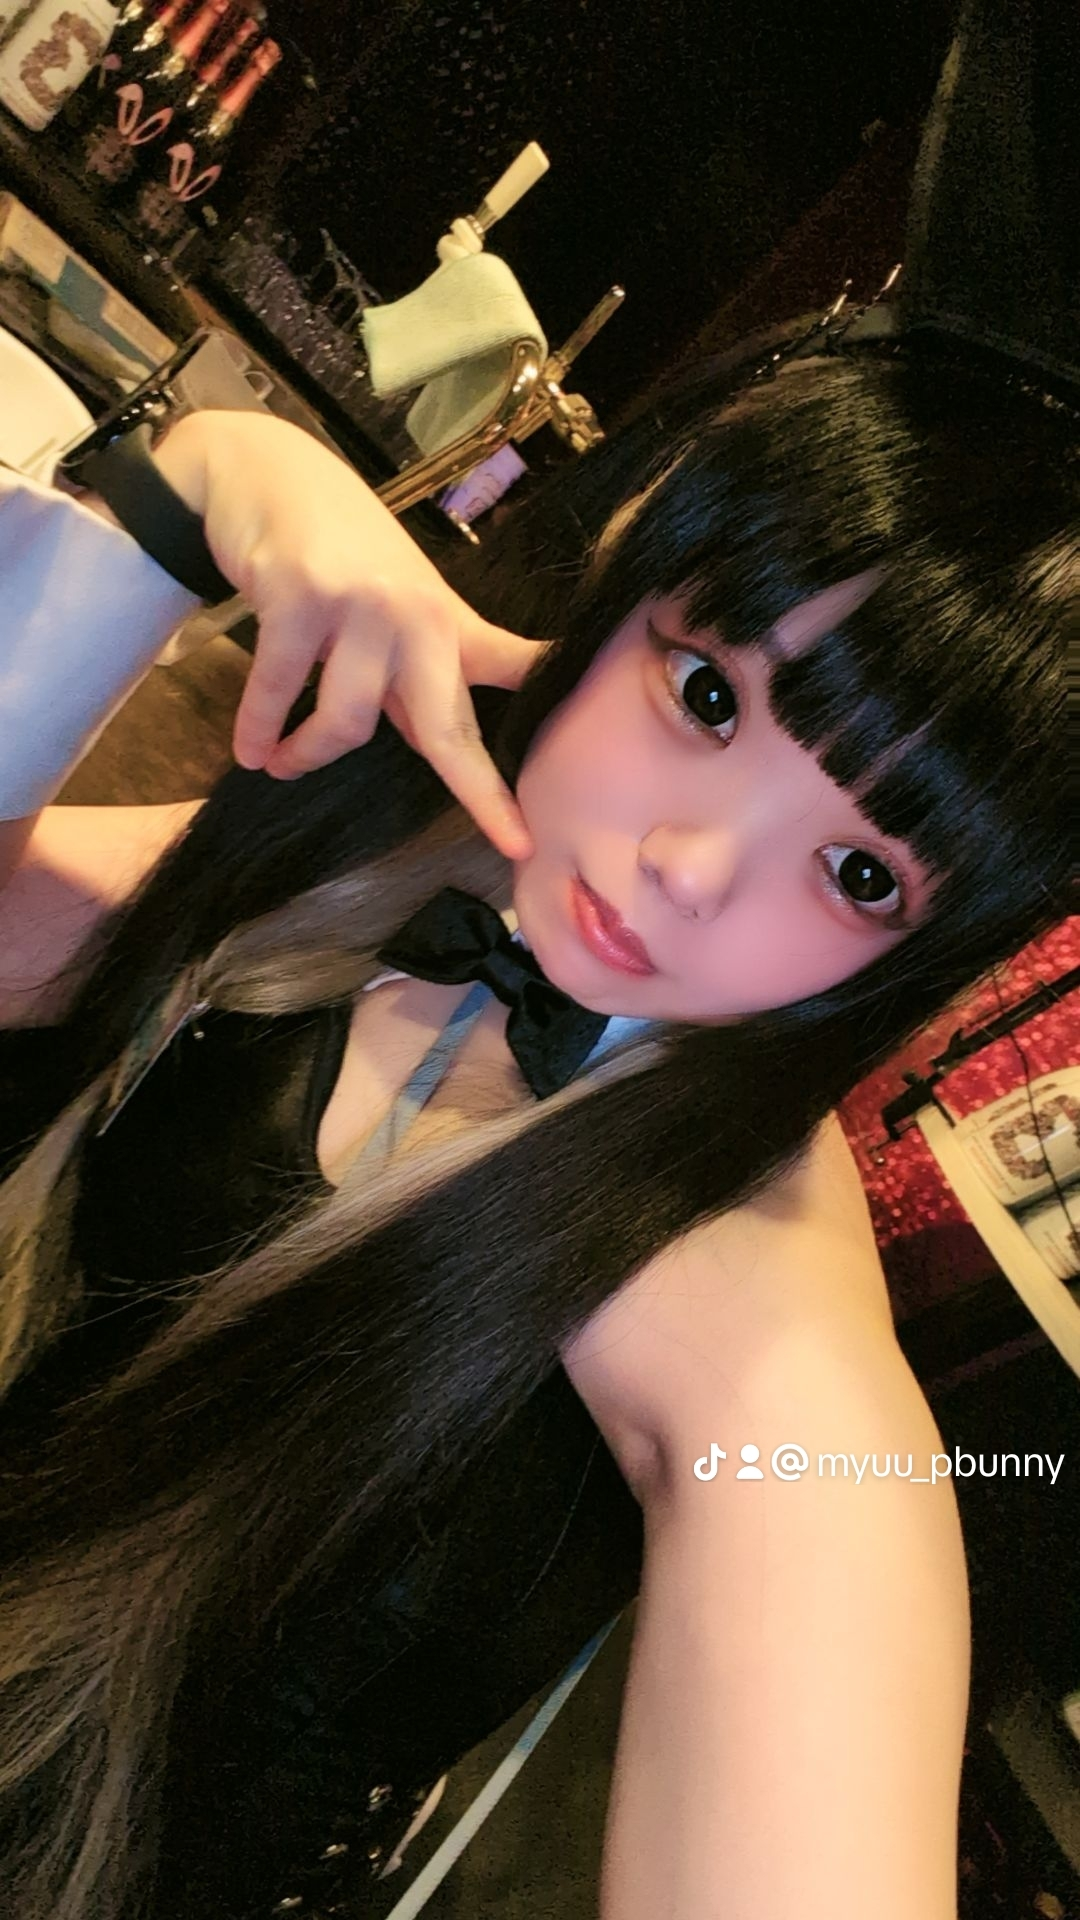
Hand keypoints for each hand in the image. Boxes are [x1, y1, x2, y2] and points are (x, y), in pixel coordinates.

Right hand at [153, 411, 540, 859]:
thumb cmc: (340, 548)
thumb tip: (438, 752)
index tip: (535, 824)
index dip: (528, 739)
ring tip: (278, 763)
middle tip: (510, 847)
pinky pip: (276, 690)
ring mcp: (361, 605)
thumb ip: (415, 674)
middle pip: (448, 727)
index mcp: (448, 622)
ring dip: (304, 755)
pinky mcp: (300, 597)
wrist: (268, 470)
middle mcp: (417, 615)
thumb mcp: (397, 603)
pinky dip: (257, 727)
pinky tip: (248, 749)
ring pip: (345, 722)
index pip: (510, 682)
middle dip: (480, 791)